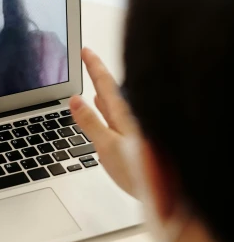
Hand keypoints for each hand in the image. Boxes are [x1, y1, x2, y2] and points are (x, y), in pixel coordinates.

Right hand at [70, 47, 137, 196]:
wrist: (165, 191)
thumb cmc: (138, 169)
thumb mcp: (107, 146)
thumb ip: (90, 123)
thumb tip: (75, 100)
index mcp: (122, 114)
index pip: (105, 82)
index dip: (93, 65)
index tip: (84, 51)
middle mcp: (130, 117)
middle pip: (110, 90)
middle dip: (98, 75)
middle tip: (88, 61)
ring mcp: (132, 128)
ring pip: (115, 105)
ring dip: (103, 94)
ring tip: (93, 85)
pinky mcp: (134, 141)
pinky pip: (117, 118)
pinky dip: (108, 110)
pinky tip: (105, 112)